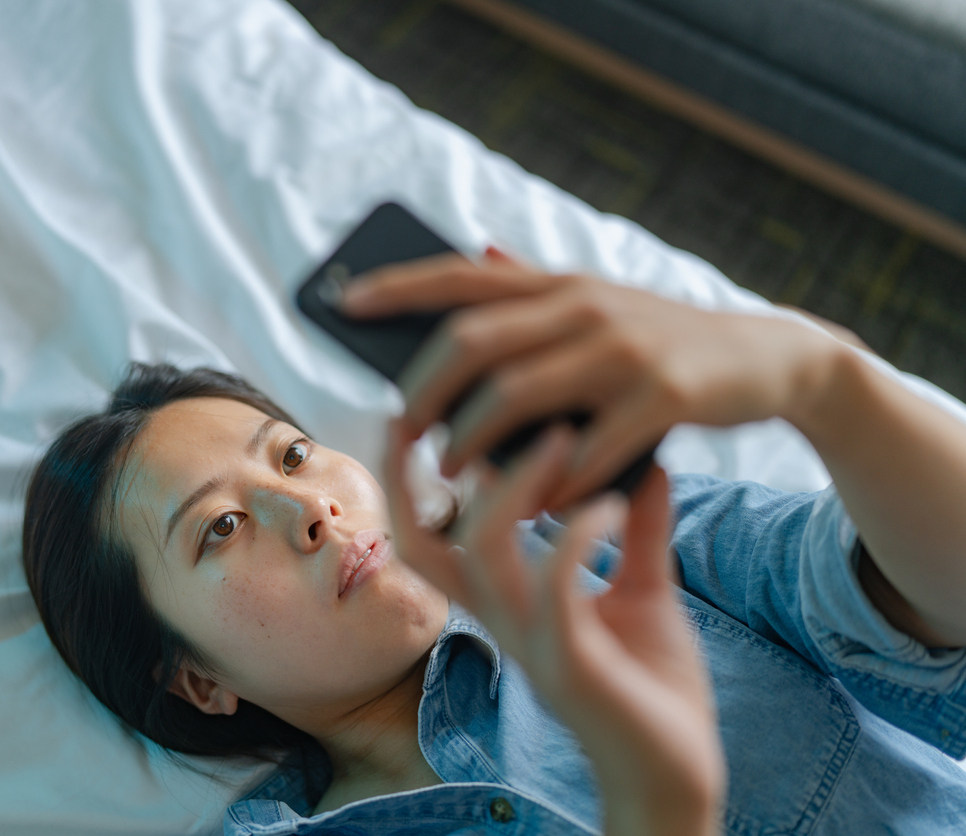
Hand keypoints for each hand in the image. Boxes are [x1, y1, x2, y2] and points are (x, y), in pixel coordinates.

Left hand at [349, 250, 834, 507]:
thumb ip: (539, 284)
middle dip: (424, 388)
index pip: (462, 274)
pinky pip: (586, 446)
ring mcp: (624, 348)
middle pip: (473, 338)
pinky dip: (550, 481)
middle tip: (402, 430)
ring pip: (516, 393)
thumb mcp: (600, 302)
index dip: (400, 286)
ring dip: (473, 440)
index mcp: (560, 282)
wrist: (773, 359)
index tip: (344, 302)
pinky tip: (531, 504)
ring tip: (451, 473)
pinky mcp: (665, 395)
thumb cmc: (664, 341)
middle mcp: (584, 304)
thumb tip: (477, 249)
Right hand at [384, 420, 724, 835]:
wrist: (680, 774)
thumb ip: (638, 533)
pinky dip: (576, 535)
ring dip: (515, 487)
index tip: (416, 415)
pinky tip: (611, 505)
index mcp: (507, 604)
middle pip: (420, 545)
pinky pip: (553, 589)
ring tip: (560, 439)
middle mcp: (503, 621)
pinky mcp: (572, 664)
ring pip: (483, 553)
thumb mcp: (644, 593)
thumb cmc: (653, 689)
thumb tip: (647, 463)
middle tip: (446, 408)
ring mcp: (532, 643)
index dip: (405, 480)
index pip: (426, 537)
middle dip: (410, 476)